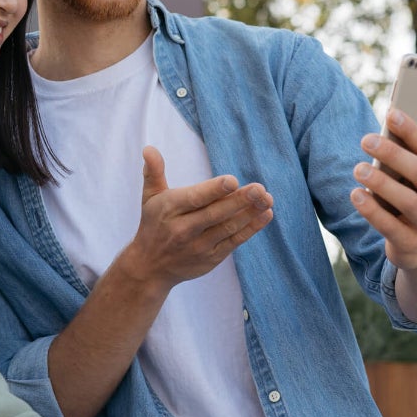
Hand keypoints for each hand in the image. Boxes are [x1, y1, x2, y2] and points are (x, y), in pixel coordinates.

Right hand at [117, 146, 273, 289]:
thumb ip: (154, 172)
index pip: (195, 198)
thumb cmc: (154, 224)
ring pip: (228, 228)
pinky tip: (265, 215)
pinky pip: (234, 242)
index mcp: (170, 209)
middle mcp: (183, 229)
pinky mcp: (211, 258)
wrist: (150, 267)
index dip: (214, 190)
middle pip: (215, 214)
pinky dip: (251, 229)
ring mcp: (198, 246)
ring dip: (250, 214)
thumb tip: (149, 148)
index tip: (233, 181)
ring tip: (267, 199)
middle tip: (260, 188)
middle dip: (239, 201)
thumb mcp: (149, 198)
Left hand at [351, 110, 416, 271]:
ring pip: (407, 201)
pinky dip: (372, 210)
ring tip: (358, 168)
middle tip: (366, 139)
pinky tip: (356, 194)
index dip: (412, 130)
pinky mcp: (412, 245)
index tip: (391, 114)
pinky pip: (390, 226)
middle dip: (393, 153)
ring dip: (381, 182)